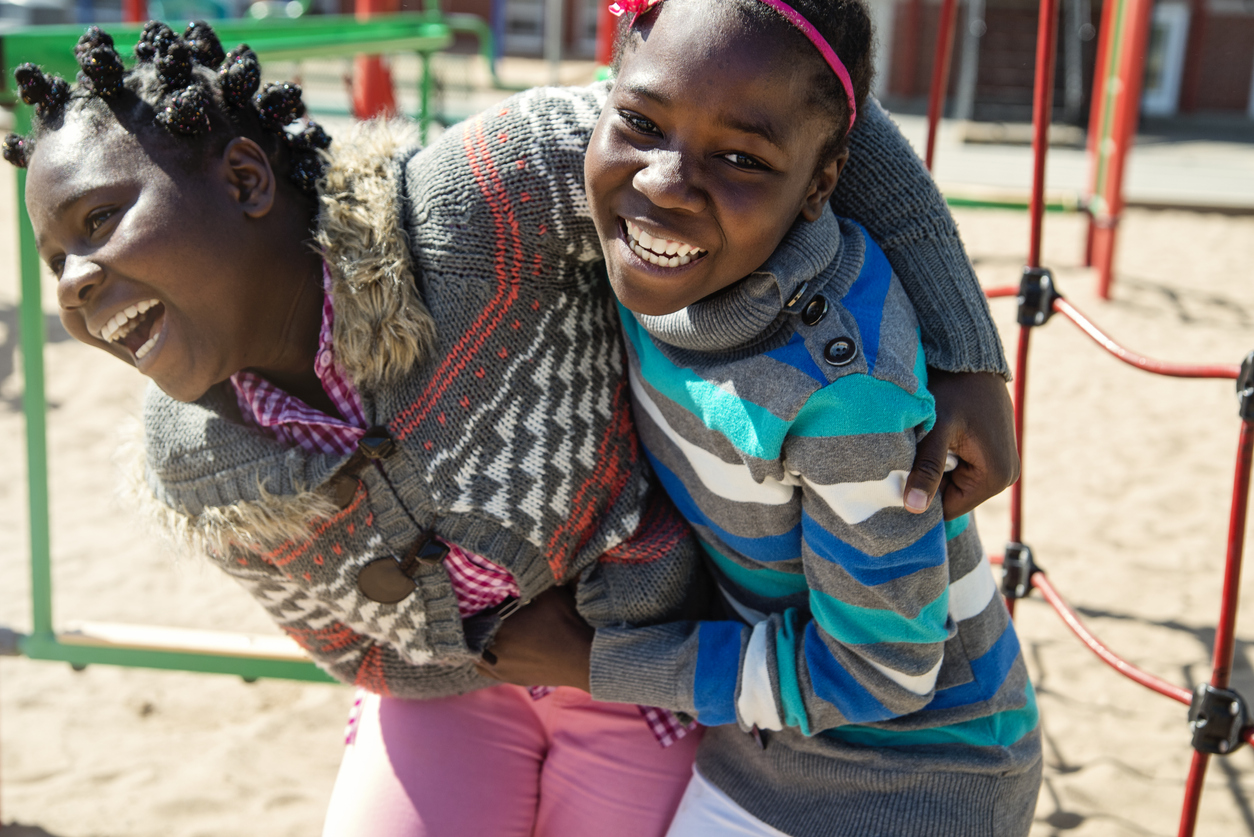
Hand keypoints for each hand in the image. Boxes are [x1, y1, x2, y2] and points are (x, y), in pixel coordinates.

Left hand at [475, 586, 593, 691]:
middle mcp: (494, 652)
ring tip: (486, 629)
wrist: (584, 658)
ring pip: (475, 654)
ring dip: (478, 642)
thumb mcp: (549, 594)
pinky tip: (493, 648)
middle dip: (475, 623)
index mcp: (499, 628)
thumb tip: (519, 567)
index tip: (478, 597)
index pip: (472, 615)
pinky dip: (485, 658)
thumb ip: (529, 581)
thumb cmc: (566, 623)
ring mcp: (500, 669)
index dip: (473, 605)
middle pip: (471, 635)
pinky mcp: (511, 679)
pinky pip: (485, 669)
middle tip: (481, 611)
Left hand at [904, 370, 1018, 519]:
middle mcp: (1005, 476)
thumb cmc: (954, 390)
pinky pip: (961, 468)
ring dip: (935, 468)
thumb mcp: (937, 430)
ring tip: (923, 445)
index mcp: (995, 477)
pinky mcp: (993, 453)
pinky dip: (945, 458)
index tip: (900, 479)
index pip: (948, 509)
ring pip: (954, 483)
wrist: (971, 360)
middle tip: (909, 457)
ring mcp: (1002, 464)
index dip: (922, 496)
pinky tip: (934, 440)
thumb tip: (913, 508)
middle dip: (929, 481)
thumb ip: (927, 469)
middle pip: (952, 496)